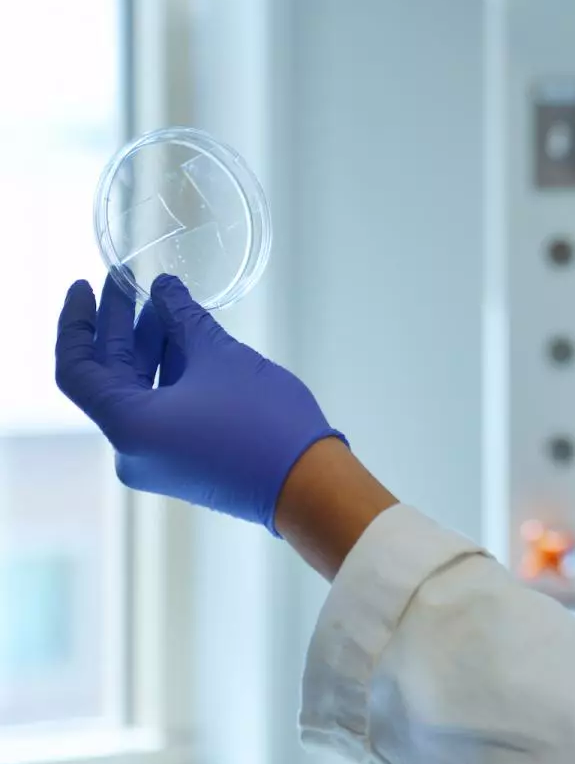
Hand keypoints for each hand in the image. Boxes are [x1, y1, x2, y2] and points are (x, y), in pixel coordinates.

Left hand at [54, 273, 344, 533]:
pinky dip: (167, 373)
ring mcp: (155, 458)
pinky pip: (159, 408)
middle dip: (119, 326)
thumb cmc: (265, 422)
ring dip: (148, 346)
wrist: (309, 483)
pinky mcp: (181, 460)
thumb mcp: (221, 358)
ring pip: (137, 391)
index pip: (77, 367)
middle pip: (109, 377)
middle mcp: (130, 448)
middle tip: (129, 280)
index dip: (76, 321)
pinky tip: (185, 339)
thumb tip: (164, 288)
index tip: (85, 285)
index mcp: (128, 425)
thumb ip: (184, 318)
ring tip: (164, 303)